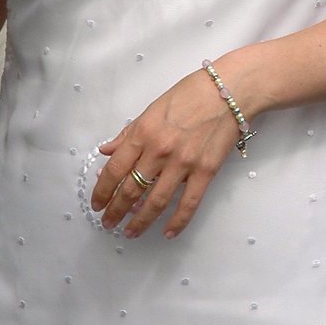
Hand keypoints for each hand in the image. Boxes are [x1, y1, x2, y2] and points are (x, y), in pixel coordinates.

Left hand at [91, 66, 243, 238]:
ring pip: (155, 202)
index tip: (97, 203)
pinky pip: (188, 204)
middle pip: (131, 190)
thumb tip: (107, 151)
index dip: (102, 191)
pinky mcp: (205, 172)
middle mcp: (159, 151)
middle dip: (116, 211)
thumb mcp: (152, 109)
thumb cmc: (191, 94)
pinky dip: (177, 222)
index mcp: (143, 133)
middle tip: (108, 223)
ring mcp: (183, 164)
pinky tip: (167, 233)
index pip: (115, 170)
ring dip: (139, 221)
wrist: (229, 91)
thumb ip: (129, 133)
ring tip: (130, 232)